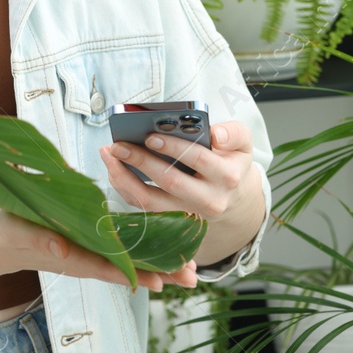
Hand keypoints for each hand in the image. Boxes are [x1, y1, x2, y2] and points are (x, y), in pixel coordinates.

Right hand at [0, 204, 197, 291]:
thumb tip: (62, 247)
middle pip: (128, 271)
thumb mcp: (20, 231)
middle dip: (160, 273)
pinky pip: (121, 256)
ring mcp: (89, 256)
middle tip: (191, 278)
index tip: (161, 281)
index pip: (110, 268)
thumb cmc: (7, 232)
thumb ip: (40, 239)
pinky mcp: (89, 248)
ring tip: (189, 272)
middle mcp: (86, 260)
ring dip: (159, 268)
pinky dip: (144, 257)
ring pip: (129, 265)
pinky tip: (165, 257)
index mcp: (72, 256)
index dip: (137, 273)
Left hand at [98, 120, 263, 276]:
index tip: (150, 136)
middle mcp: (209, 199)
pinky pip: (143, 206)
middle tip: (118, 144)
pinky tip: (113, 167)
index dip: (174, 148)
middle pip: (170, 182)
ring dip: (124, 177)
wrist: (234, 196)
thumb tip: (216, 134)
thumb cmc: (231, 161)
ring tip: (108, 153)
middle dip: (141, 161)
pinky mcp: (171, 219)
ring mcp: (188, 213)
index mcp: (228, 176)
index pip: (199, 159)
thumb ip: (234, 133)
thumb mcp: (243, 144)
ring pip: (151, 201)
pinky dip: (124, 187)